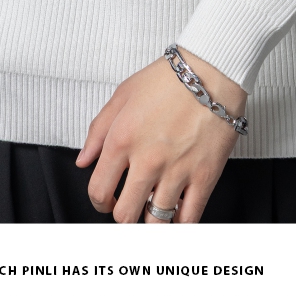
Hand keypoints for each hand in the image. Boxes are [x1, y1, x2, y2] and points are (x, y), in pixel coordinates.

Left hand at [76, 50, 246, 223]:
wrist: (211, 72)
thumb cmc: (169, 80)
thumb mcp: (123, 95)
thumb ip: (98, 130)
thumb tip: (84, 160)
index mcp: (122, 140)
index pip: (98, 191)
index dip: (99, 201)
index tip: (106, 199)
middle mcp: (147, 160)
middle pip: (124, 215)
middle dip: (123, 214)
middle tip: (129, 206)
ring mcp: (176, 171)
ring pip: (156, 221)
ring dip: (151, 220)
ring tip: (153, 208)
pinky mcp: (204, 177)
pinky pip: (188, 219)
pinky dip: (180, 223)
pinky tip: (177, 213)